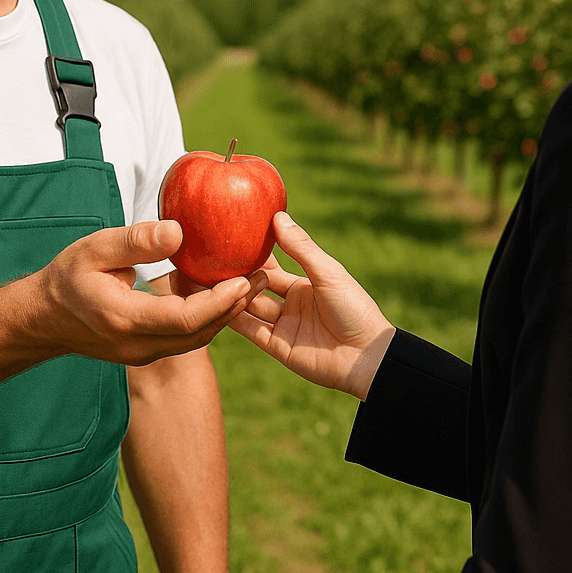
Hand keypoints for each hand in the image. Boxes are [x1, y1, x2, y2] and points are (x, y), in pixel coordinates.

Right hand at [23, 219, 265, 366]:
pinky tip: (218, 291)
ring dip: (225, 314)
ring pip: (196, 340)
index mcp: (125, 319)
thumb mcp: (93, 249)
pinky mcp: (146, 352)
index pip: (184, 318)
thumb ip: (135, 241)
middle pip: (200, 334)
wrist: (42, 319)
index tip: (244, 278)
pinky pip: (185, 338)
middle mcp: (138, 345)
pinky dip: (207, 318)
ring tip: (250, 282)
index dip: (219, 302)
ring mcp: (142, 354)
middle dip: (235, 308)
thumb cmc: (66, 277)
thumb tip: (179, 230)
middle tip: (262, 277)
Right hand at [227, 212, 394, 399]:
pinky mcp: (277, 347)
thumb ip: (301, 248)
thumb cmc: (354, 308)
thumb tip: (277, 216)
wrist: (367, 356)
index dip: (253, 253)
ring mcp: (283, 326)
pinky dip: (233, 318)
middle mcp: (290, 304)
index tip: (230, 237)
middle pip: (256, 286)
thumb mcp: (327, 273)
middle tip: (210, 257)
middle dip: (236, 273)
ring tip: (204, 277)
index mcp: (304, 285)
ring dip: (231, 294)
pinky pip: (251, 330)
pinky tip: (214, 304)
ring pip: (250, 307)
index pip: (271, 266)